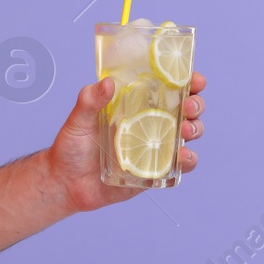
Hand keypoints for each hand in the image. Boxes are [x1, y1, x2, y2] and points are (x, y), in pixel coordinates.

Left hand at [46, 70, 207, 213]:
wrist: (67, 184)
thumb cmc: (72, 147)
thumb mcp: (77, 120)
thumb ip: (89, 100)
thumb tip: (107, 83)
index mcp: (135, 104)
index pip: (167, 87)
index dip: (186, 80)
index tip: (194, 78)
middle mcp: (150, 123)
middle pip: (186, 109)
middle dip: (196, 104)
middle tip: (189, 106)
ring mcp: (155, 147)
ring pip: (189, 134)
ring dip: (196, 129)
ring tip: (187, 131)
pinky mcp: (156, 171)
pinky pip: (181, 165)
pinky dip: (189, 160)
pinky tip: (184, 156)